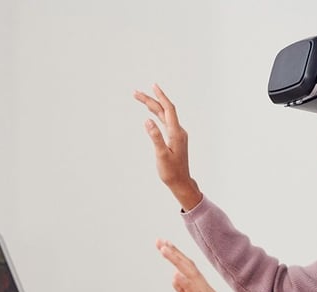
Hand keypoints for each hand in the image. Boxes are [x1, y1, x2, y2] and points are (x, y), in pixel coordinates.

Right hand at [134, 84, 202, 210]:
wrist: (181, 182)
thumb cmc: (171, 171)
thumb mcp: (161, 155)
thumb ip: (155, 137)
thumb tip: (148, 121)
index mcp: (176, 133)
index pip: (168, 109)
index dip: (161, 97)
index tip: (153, 86)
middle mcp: (178, 131)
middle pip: (164, 110)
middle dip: (151, 100)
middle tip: (135, 93)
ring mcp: (177, 134)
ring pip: (164, 115)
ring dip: (153, 106)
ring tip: (140, 98)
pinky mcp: (175, 138)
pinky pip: (165, 121)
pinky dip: (157, 114)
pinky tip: (151, 112)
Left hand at [156, 239, 255, 291]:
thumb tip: (177, 279)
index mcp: (204, 291)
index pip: (189, 269)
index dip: (177, 256)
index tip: (164, 245)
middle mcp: (207, 291)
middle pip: (189, 267)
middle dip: (174, 253)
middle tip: (160, 241)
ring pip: (191, 276)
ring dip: (177, 261)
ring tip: (164, 249)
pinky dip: (185, 284)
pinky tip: (176, 275)